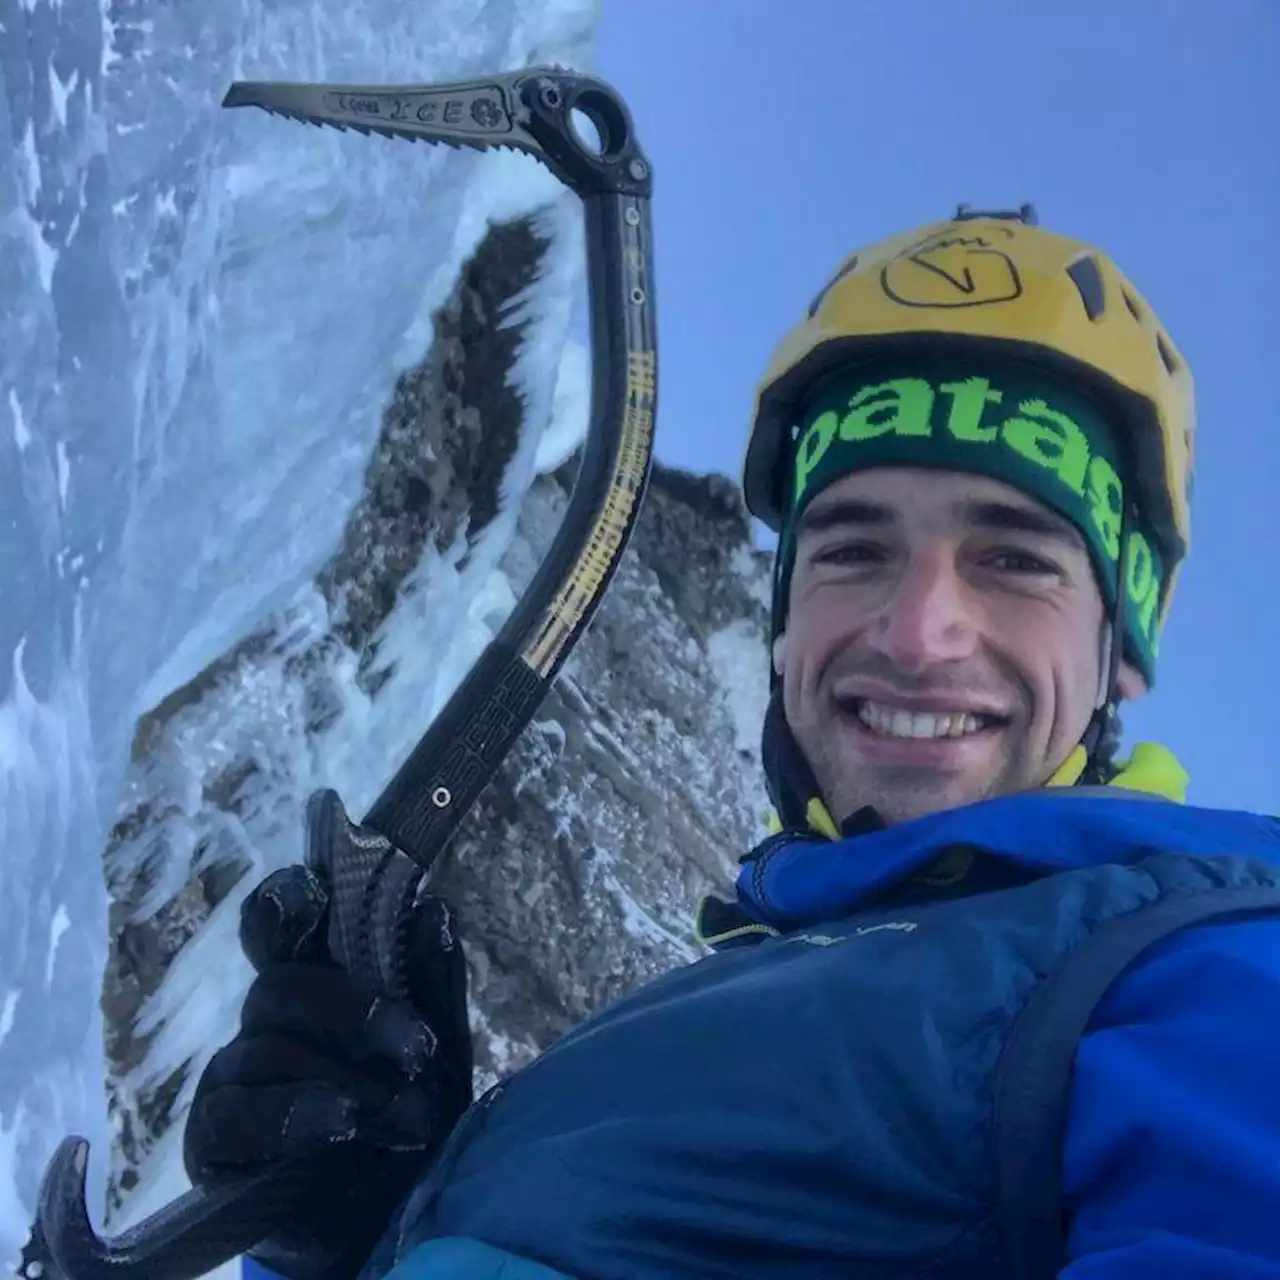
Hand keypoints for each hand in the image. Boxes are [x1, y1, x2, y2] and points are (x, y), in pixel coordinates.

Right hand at [183, 793, 472, 1279]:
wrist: (394, 1216)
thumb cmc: (413, 1114)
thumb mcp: (442, 1050)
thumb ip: (436, 983)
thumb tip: (432, 907)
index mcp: (321, 978)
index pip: (285, 916)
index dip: (294, 894)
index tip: (325, 891)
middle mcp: (268, 1016)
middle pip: (280, 979)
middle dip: (356, 1011)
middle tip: (417, 1050)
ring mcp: (235, 1072)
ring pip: (269, 1044)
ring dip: (349, 1081)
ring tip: (406, 1120)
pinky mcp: (215, 1135)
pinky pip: (238, 1108)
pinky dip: (299, 1113)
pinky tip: (342, 1126)